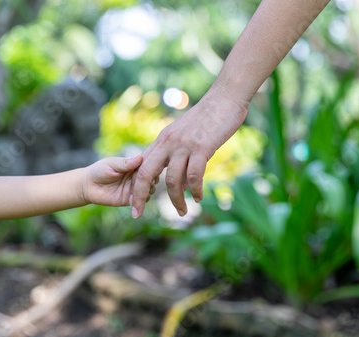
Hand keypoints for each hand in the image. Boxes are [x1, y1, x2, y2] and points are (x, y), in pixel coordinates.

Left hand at [83, 155, 157, 206]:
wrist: (87, 186)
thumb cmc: (99, 171)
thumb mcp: (112, 164)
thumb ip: (126, 163)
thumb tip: (140, 157)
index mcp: (134, 165)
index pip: (149, 165)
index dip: (152, 167)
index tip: (152, 168)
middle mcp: (137, 177)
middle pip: (152, 178)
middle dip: (152, 180)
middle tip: (148, 181)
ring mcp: (134, 189)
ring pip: (149, 190)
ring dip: (148, 190)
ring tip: (143, 190)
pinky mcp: (130, 200)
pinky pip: (141, 202)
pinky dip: (142, 201)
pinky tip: (139, 200)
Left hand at [130, 89, 247, 217]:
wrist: (224, 99)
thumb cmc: (208, 119)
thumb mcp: (186, 138)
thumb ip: (180, 161)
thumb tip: (181, 187)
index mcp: (162, 140)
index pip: (141, 166)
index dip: (135, 186)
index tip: (134, 204)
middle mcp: (168, 143)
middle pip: (145, 174)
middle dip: (138, 196)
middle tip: (136, 214)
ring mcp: (183, 145)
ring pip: (172, 180)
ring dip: (176, 200)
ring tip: (182, 211)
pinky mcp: (200, 147)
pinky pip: (194, 175)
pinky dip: (195, 190)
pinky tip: (198, 198)